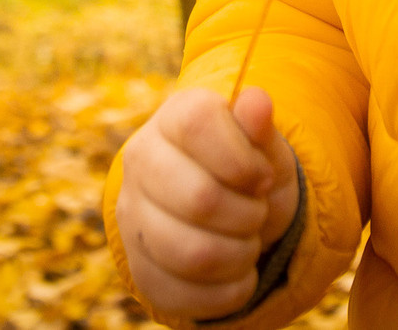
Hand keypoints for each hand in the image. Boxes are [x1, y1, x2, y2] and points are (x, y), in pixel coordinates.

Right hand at [117, 85, 300, 320]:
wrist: (226, 211)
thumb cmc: (248, 169)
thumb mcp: (264, 145)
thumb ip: (259, 126)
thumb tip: (256, 102)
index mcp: (173, 118)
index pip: (198, 125)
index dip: (242, 158)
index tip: (261, 176)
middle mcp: (141, 162)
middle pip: (200, 199)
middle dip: (248, 214)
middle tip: (256, 211)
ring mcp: (133, 217)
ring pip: (193, 254)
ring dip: (240, 254)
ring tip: (248, 241)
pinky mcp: (139, 268)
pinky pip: (187, 296)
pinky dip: (229, 291)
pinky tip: (237, 272)